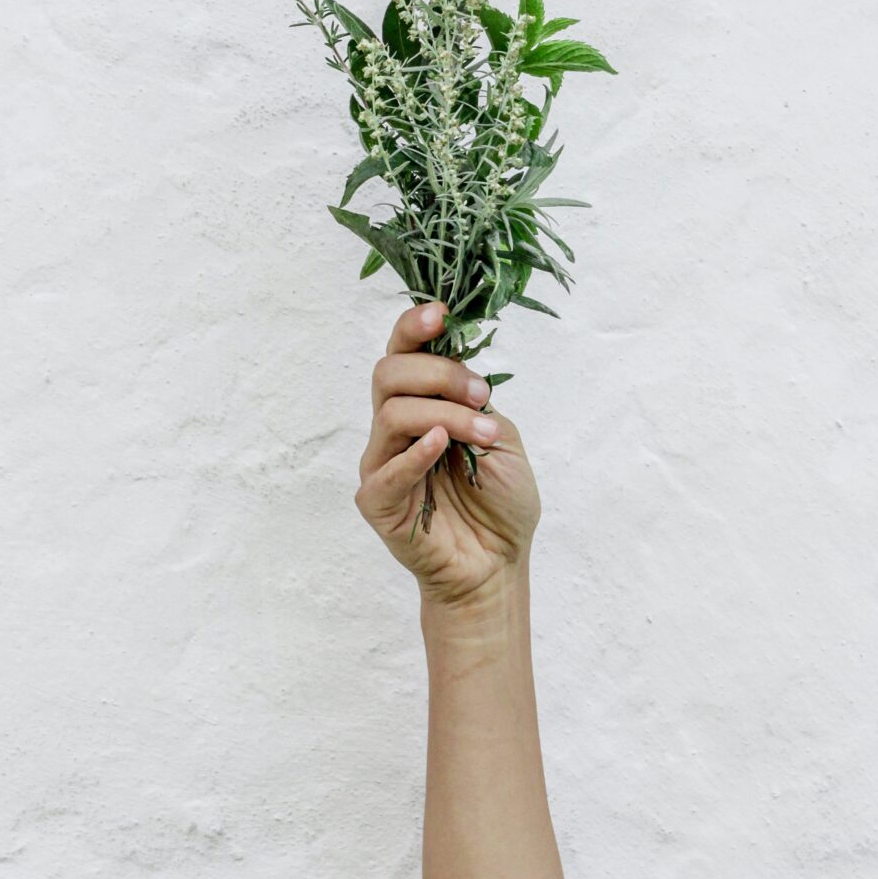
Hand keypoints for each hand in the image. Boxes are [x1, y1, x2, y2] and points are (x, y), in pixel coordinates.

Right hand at [354, 300, 541, 610]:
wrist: (498, 564)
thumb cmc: (500, 501)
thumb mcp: (500, 435)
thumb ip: (474, 401)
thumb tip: (458, 366)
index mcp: (422, 403)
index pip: (402, 352)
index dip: (414, 326)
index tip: (442, 314)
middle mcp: (395, 426)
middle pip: (389, 373)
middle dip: (439, 373)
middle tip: (480, 394)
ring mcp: (381, 463)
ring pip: (393, 413)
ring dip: (445, 414)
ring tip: (483, 434)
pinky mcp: (377, 501)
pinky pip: (386, 470)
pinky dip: (415, 453)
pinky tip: (441, 446)